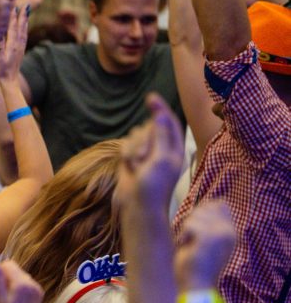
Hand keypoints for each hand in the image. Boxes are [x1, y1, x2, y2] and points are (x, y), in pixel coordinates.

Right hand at [0, 3, 29, 82]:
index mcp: (12, 45)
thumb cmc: (1, 71)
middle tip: (26, 5)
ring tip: (27, 12)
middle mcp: (19, 45)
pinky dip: (25, 29)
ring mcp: (21, 48)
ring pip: (24, 31)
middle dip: (23, 15)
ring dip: (25, 20)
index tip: (14, 6)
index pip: (13, 27)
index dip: (13, 17)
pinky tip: (25, 26)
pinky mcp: (21, 51)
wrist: (10, 81)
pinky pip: (24, 36)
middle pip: (21, 27)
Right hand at [116, 93, 184, 207]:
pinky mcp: (133, 157)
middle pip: (149, 127)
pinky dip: (127, 154)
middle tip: (144, 158)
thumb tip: (160, 114)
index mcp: (175, 147)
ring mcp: (147, 152)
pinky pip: (127, 144)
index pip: (169, 121)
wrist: (138, 205)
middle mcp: (162, 147)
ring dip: (134, 148)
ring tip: (137, 166)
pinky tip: (130, 167)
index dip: (161, 109)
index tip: (150, 97)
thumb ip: (161, 134)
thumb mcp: (162, 158)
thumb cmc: (154, 185)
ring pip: (136, 135)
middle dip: (143, 139)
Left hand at [173, 201, 235, 289]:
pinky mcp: (208, 239)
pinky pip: (190, 225)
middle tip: (193, 240)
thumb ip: (212, 223)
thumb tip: (216, 201)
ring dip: (187, 230)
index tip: (197, 230)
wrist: (197, 285)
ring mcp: (221, 235)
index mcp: (232, 232)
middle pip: (206, 207)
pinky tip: (188, 246)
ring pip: (196, 215)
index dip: (204, 211)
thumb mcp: (208, 241)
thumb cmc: (197, 264)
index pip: (221, 204)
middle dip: (193, 220)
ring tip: (191, 245)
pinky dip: (184, 235)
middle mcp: (230, 232)